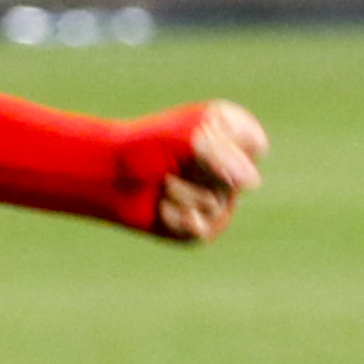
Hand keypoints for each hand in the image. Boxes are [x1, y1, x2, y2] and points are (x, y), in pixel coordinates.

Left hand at [145, 99, 267, 244]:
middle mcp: (232, 167)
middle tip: (170, 163)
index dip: (226, 147)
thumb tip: (252, 184)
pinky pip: (201, 229)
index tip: (196, 139)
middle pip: (237, 179)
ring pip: (216, 205)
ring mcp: (220, 199)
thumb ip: (225, 155)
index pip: (255, 147)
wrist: (108, 175)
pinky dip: (173, 217)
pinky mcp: (204, 227)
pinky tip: (160, 206)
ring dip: (179, 193)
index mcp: (234, 134)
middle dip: (195, 171)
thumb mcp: (190, 138)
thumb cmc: (147, 147)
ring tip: (162, 182)